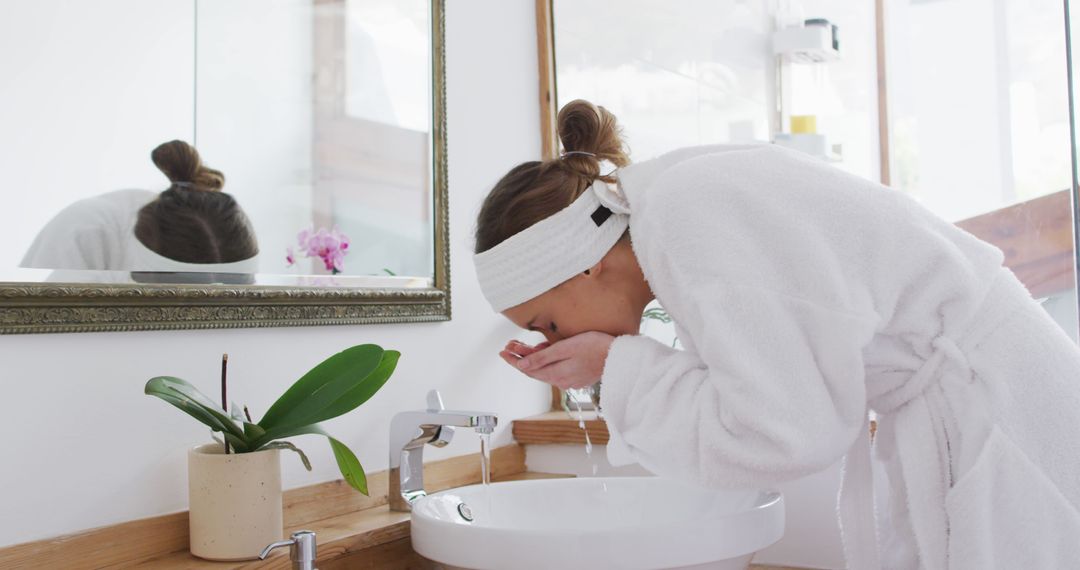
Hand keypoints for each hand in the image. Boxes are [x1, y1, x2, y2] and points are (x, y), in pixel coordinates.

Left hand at [499, 332, 615, 389]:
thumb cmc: (595, 347)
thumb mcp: (565, 348)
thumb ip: (542, 358)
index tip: (502, 352)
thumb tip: (521, 366)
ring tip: (525, 344)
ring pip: (545, 369)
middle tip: (510, 344)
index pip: (527, 369)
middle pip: (534, 370)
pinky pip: (556, 369)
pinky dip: (547, 359)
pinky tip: (547, 349)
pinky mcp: (578, 375)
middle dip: (521, 357)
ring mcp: (570, 379)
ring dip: (534, 357)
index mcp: (556, 375)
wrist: (620, 356)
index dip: (513, 360)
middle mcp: (561, 381)